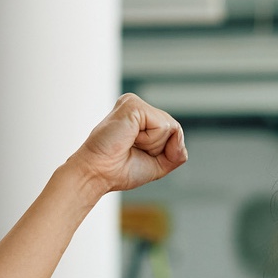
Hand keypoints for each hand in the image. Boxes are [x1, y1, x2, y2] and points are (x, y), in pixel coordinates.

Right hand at [65, 94, 187, 194]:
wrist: (98, 174)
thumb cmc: (121, 170)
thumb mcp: (159, 164)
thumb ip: (177, 152)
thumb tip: (178, 134)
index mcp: (141, 118)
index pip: (173, 132)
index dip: (163, 151)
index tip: (136, 154)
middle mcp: (138, 107)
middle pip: (175, 129)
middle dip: (159, 148)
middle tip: (132, 150)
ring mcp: (134, 104)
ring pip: (171, 127)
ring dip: (154, 145)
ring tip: (129, 144)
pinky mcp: (133, 105)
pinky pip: (163, 126)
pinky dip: (151, 140)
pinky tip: (130, 138)